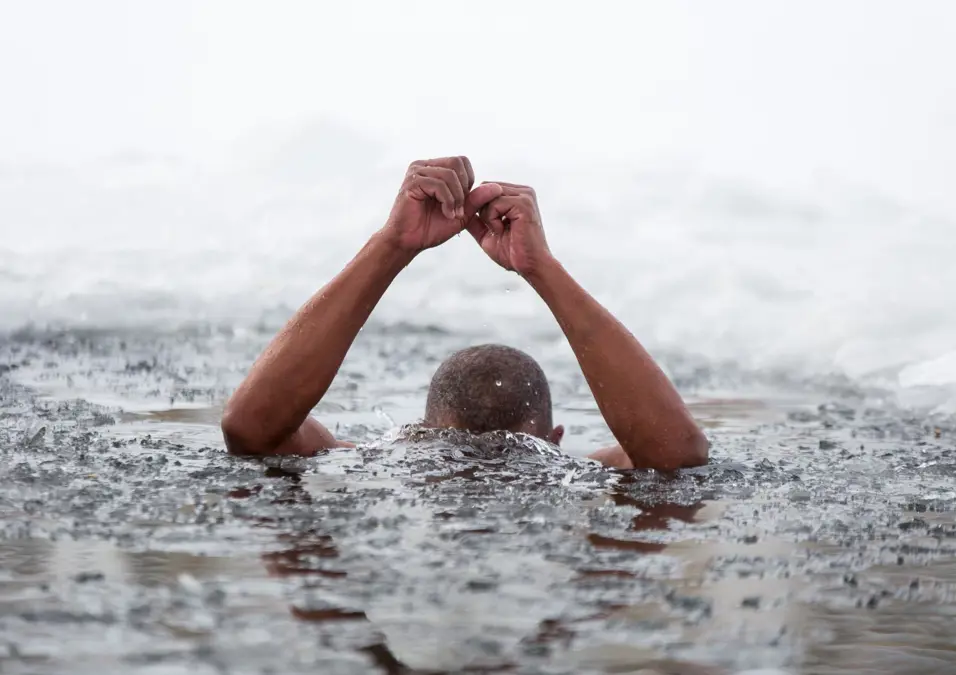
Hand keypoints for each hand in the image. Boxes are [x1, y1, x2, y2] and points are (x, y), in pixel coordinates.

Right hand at [383, 156, 501, 252]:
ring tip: (452, 214)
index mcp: (434, 168)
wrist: (408, 242)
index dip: (468, 181)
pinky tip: (446, 214)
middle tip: (459, 210)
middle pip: (457, 163)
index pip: (461, 161)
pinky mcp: (412, 182)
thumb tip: (497, 188)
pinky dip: (447, 201)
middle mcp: (424, 166)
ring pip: (450, 174)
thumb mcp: (461, 214)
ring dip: (456, 198)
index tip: (463, 203)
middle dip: (463, 189)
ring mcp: (416, 172)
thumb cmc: (431, 228)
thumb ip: (477, 200)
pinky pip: (439, 184)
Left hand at [465, 182, 553, 276]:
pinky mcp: (524, 204)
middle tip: (494, 230)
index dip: (479, 206)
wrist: (529, 267)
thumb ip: (475, 220)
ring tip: (500, 231)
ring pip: (488, 195)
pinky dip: (493, 220)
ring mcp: (525, 196)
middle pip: (485, 188)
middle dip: (482, 210)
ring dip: (487, 217)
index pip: (486, 188)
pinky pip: (495, 204)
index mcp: (517, 195)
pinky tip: (502, 231)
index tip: (488, 227)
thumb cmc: (512, 253)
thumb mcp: (487, 234)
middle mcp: (523, 191)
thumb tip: (459, 209)